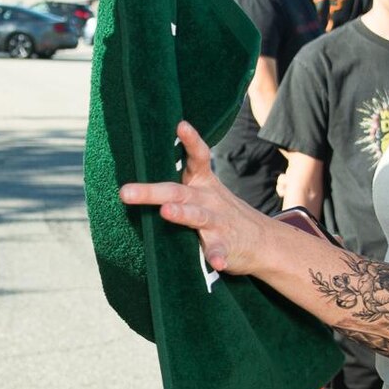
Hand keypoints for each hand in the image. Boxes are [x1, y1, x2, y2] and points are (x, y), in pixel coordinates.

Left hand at [118, 121, 269, 277]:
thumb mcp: (205, 191)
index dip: (190, 141)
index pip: (198, 157)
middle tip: (125, 192)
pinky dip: (218, 256)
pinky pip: (219, 251)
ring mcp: (218, 222)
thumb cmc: (221, 212)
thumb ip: (180, 182)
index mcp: (202, 183)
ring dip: (182, 213)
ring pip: (197, 216)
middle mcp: (208, 199)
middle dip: (151, 192)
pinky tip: (217, 263)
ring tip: (166, 212)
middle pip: (177, 192)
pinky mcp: (226, 245)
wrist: (264, 241)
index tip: (181, 125)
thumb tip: (143, 163)